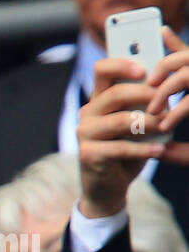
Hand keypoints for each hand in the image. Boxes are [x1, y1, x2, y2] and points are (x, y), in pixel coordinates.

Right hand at [77, 28, 188, 218]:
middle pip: (114, 93)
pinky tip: (159, 151)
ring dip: (148, 123)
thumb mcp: (136, 122)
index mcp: (98, 100)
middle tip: (166, 104)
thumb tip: (166, 80)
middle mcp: (87, 114)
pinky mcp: (88, 154)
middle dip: (145, 96)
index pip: (102, 69)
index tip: (145, 71)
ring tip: (166, 127)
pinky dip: (144, 149)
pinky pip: (120, 147)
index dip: (122, 64)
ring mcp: (84, 134)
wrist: (107, 187)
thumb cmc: (126, 150)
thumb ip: (143, 102)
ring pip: (119, 121)